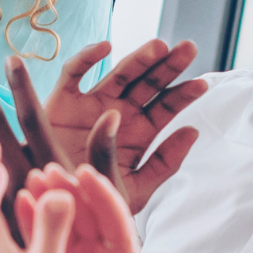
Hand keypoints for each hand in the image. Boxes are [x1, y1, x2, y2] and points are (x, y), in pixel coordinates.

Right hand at [24, 164, 172, 252]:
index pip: (115, 222)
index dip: (101, 197)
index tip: (86, 173)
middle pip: (85, 215)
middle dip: (69, 190)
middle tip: (49, 171)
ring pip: (61, 223)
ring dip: (48, 200)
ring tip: (30, 180)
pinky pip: (41, 242)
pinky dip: (30, 222)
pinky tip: (17, 204)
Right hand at [41, 40, 210, 210]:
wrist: (50, 205)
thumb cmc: (95, 200)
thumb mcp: (136, 189)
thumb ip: (164, 163)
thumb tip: (192, 131)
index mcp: (139, 132)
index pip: (166, 107)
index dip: (183, 95)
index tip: (201, 85)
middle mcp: (118, 112)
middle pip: (148, 83)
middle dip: (168, 65)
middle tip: (188, 49)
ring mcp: (92, 103)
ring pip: (119, 73)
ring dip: (139, 58)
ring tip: (157, 47)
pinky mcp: (62, 100)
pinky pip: (74, 73)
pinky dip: (87, 58)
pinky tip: (105, 48)